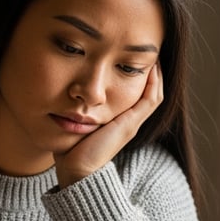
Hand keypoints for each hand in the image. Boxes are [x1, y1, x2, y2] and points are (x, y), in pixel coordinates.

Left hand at [53, 63, 162, 187]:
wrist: (77, 170)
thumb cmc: (70, 151)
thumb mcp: (75, 123)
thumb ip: (75, 109)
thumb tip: (63, 91)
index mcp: (118, 122)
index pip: (136, 95)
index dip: (138, 75)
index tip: (130, 54)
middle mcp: (129, 122)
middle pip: (150, 92)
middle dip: (150, 70)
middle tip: (148, 49)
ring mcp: (132, 123)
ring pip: (154, 93)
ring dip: (156, 73)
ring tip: (153, 52)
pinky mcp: (130, 124)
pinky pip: (150, 99)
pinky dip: (154, 82)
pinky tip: (152, 65)